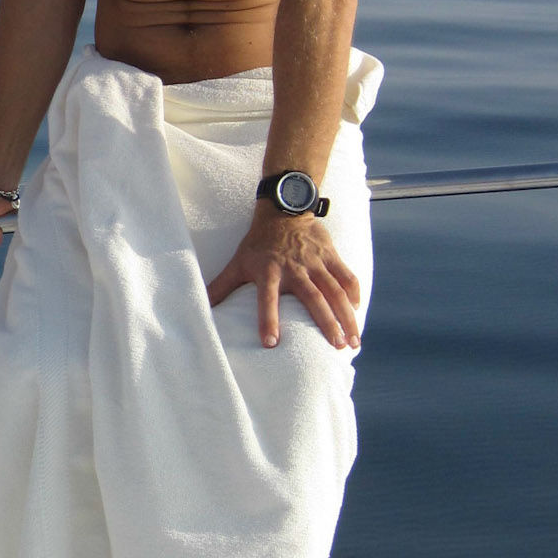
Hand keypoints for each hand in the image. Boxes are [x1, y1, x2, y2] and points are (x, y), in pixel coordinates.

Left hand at [206, 207, 361, 349]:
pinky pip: (346, 275)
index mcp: (269, 272)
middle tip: (336, 346)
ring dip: (346, 316)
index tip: (270, 343)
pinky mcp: (330, 254)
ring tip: (353, 340)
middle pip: (313, 298)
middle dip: (326, 322)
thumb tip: (200, 307)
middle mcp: (294, 268)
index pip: (266, 298)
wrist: (283, 210)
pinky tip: (357, 310)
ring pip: (335, 291)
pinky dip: (354, 293)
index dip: (267, 319)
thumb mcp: (238, 262)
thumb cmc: (259, 242)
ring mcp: (315, 262)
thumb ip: (221, 286)